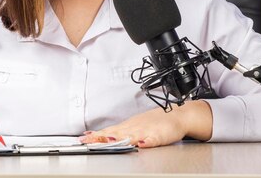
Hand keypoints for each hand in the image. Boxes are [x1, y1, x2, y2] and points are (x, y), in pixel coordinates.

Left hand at [79, 100, 212, 147]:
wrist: (177, 116)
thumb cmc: (156, 122)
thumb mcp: (134, 126)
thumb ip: (119, 133)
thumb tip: (100, 136)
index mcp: (128, 127)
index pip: (108, 132)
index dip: (95, 136)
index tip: (83, 139)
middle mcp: (134, 128)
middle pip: (114, 134)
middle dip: (100, 138)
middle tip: (87, 141)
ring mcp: (145, 132)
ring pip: (130, 136)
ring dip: (119, 139)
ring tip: (107, 141)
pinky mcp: (158, 136)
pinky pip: (151, 139)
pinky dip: (145, 141)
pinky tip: (141, 144)